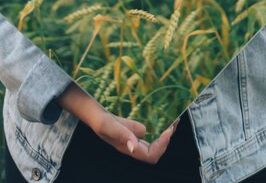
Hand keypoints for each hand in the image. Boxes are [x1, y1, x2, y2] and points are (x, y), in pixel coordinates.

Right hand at [57, 81, 177, 163]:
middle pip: (155, 152)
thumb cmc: (98, 117)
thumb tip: (135, 146)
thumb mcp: (108, 123)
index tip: (168, 129)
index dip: (162, 146)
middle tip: (174, 121)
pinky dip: (158, 128)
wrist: (90, 110)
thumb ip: (122, 132)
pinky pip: (149, 135)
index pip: (150, 156)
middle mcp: (131, 146)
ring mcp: (132, 140)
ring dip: (164, 134)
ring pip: (153, 144)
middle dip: (167, 139)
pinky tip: (162, 116)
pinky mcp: (131, 131)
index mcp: (127, 147)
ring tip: (173, 119)